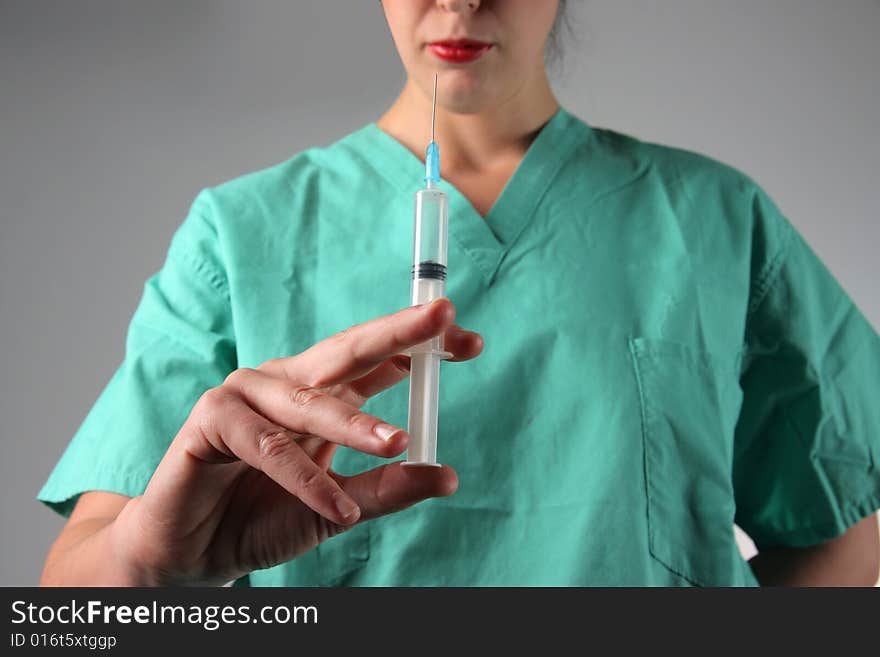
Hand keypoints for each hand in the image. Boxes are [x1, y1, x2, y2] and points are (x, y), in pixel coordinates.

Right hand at [110, 298, 480, 584]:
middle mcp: (288, 382)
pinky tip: (336, 507)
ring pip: (309, 402)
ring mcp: (247, 394)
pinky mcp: (211, 419)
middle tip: (444, 318)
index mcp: (323, 393)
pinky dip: (303, 478)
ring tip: (396, 444)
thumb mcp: (339, 507)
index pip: (380, 360)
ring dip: (353, 424)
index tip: (472, 342)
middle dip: (397, 332)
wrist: (197, 551)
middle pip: (348, 350)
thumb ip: (385, 490)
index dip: (423, 346)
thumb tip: (446, 476)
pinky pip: (265, 446)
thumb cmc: (266, 516)